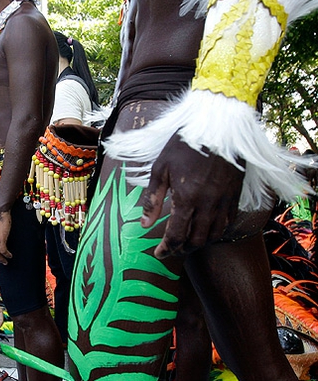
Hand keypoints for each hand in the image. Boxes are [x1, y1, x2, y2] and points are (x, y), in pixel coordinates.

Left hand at [141, 133, 243, 258]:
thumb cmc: (185, 145)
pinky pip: (228, 222)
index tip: (159, 254)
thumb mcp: (161, 168)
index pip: (177, 235)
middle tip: (172, 250)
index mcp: (187, 198)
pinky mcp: (235, 196)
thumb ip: (152, 199)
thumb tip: (144, 224)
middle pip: (197, 240)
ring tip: (187, 243)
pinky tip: (207, 230)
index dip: (167, 249)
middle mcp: (208, 204)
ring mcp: (224, 201)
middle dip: (183, 250)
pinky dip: (217, 232)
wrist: (219, 127)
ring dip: (200, 243)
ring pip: (214, 235)